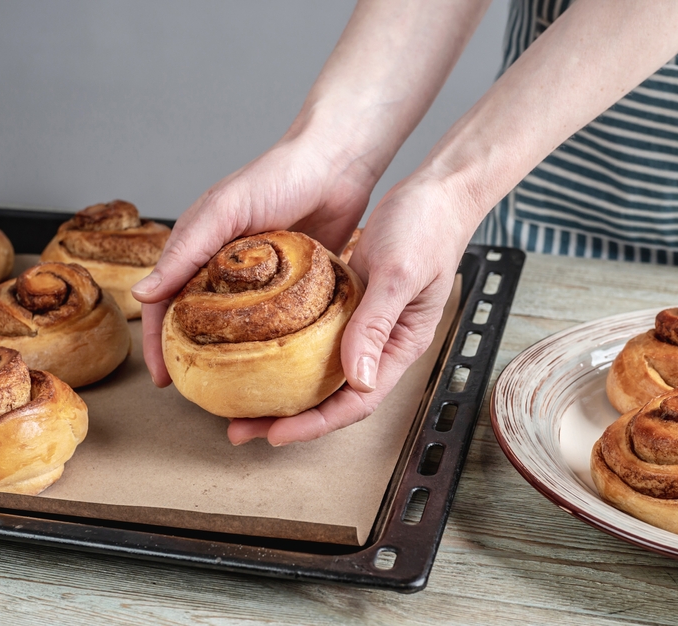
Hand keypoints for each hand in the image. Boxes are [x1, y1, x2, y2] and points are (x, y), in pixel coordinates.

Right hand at [132, 133, 374, 388]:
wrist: (338, 162)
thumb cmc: (277, 175)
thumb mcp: (225, 210)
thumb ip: (185, 250)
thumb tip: (141, 294)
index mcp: (201, 248)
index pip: (168, 303)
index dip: (160, 342)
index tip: (164, 379)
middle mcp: (227, 266)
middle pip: (202, 322)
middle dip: (195, 359)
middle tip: (199, 394)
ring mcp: (263, 279)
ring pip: (241, 328)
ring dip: (235, 359)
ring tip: (237, 393)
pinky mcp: (298, 283)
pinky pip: (281, 322)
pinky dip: (274, 346)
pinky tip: (277, 369)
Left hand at [226, 177, 471, 444]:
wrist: (437, 190)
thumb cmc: (428, 226)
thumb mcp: (399, 274)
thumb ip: (377, 324)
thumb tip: (358, 378)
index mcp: (400, 344)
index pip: (357, 401)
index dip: (315, 424)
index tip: (274, 434)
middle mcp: (381, 342)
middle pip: (333, 396)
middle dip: (289, 418)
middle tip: (239, 428)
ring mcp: (365, 324)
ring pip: (321, 371)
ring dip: (283, 388)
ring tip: (241, 400)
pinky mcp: (350, 302)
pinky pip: (316, 338)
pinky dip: (288, 351)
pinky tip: (258, 350)